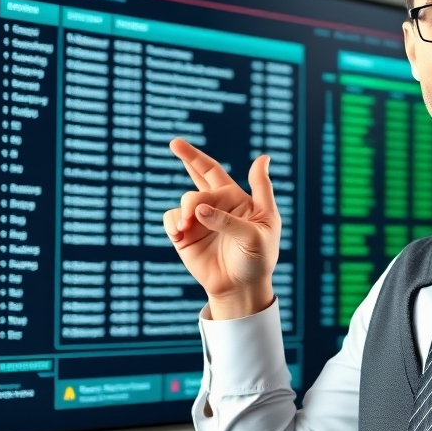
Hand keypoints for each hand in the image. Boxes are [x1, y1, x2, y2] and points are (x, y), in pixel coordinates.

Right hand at [163, 138, 279, 319]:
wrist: (241, 287)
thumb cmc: (258, 259)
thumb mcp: (260, 231)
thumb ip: (238, 210)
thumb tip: (238, 174)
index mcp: (237, 199)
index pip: (213, 172)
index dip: (195, 156)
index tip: (176, 143)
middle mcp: (216, 205)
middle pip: (196, 178)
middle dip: (188, 164)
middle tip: (179, 161)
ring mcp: (199, 219)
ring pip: (186, 201)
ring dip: (187, 211)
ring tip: (189, 227)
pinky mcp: (185, 235)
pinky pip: (171, 220)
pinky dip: (174, 224)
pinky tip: (181, 234)